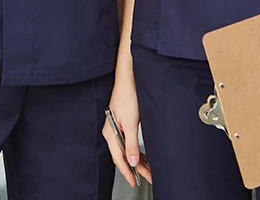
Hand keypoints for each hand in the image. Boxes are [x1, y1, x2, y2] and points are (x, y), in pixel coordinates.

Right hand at [102, 72, 152, 186]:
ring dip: (138, 159)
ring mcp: (118, 127)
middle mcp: (112, 131)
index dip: (127, 172)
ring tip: (149, 169)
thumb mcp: (131, 122)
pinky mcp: (124, 122)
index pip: (119, 158)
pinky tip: (143, 154)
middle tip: (148, 177)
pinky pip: (129, 141)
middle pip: (124, 155)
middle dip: (136, 168)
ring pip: (127, 149)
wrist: (128, 78)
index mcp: (110, 133)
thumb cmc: (127, 96)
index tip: (135, 182)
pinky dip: (136, 149)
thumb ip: (131, 144)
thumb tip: (133, 161)